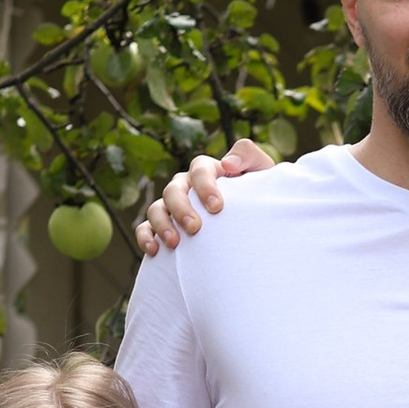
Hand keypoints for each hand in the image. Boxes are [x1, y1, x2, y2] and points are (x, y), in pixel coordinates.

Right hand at [132, 136, 275, 257]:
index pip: (199, 170)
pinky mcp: (164, 225)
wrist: (256, 221)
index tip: (217, 207)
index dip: (205, 186)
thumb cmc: (258, 196)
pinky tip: (154, 250)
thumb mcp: (262, 172)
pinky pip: (146, 227)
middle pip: (174, 189)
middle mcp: (186, 186)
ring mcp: (173, 206)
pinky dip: (146, 236)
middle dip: (181, 208)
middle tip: (194, 228)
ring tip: (174, 243)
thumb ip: (249, 157)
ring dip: (162, 224)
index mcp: (208, 171)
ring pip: (157, 208)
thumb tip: (227, 163)